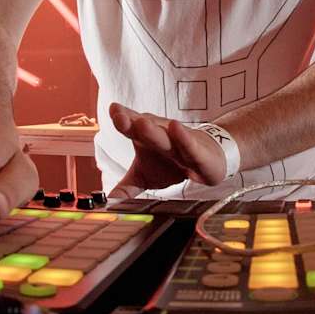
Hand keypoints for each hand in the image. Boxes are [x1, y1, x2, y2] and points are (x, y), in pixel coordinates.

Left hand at [109, 102, 226, 199]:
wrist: (206, 159)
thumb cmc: (171, 164)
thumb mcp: (144, 178)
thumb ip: (126, 187)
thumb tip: (108, 203)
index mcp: (144, 138)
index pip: (131, 126)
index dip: (122, 118)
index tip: (113, 111)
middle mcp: (159, 135)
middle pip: (143, 128)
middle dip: (130, 121)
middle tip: (118, 116)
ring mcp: (178, 142)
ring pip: (164, 136)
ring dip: (153, 130)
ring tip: (142, 123)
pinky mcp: (196, 151)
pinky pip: (188, 144)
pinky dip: (182, 137)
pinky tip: (176, 127)